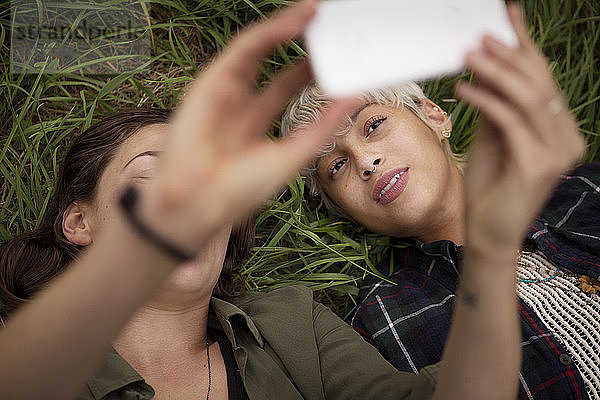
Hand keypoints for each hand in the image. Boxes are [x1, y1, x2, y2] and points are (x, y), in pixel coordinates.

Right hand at [140, 0, 357, 253]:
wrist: (200, 202)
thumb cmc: (239, 189)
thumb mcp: (293, 155)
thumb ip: (322, 125)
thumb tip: (353, 98)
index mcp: (258, 122)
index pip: (289, 85)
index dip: (313, 68)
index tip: (340, 56)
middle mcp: (241, 102)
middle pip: (278, 63)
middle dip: (303, 44)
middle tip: (331, 28)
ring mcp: (225, 89)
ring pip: (261, 47)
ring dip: (289, 26)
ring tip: (317, 12)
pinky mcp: (212, 79)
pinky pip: (246, 46)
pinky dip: (272, 31)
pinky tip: (297, 21)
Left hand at [456, 3, 584, 253]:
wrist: (486, 233)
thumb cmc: (488, 186)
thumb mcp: (491, 136)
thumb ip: (494, 103)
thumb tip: (483, 62)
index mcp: (559, 129)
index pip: (543, 79)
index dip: (526, 44)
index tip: (508, 14)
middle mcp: (566, 138)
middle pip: (539, 83)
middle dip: (509, 55)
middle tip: (479, 36)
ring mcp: (558, 152)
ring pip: (528, 98)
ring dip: (495, 72)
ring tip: (468, 55)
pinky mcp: (539, 164)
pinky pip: (510, 121)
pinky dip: (485, 101)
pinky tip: (463, 90)